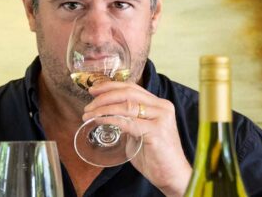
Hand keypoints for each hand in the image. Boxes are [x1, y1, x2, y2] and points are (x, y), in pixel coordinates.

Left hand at [82, 81, 191, 196]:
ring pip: (126, 105)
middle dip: (104, 96)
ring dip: (103, 109)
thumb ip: (129, 122)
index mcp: (159, 105)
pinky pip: (128, 122)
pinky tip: (99, 121)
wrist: (173, 176)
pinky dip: (111, 119)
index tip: (93, 90)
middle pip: (128, 92)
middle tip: (89, 105)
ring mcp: (161, 118)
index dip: (110, 86)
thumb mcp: (140, 133)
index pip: (132, 87)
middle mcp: (162, 107)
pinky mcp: (156, 131)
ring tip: (89, 115)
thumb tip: (107, 116)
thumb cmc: (156, 156)